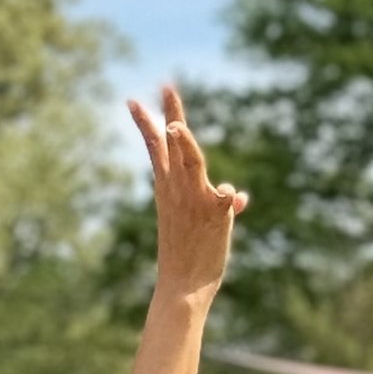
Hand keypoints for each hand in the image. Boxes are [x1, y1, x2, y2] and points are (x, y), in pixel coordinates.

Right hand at [127, 84, 245, 302]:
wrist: (182, 286)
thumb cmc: (188, 255)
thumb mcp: (199, 221)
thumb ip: (218, 200)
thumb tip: (239, 195)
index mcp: (167, 188)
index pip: (156, 147)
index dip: (147, 123)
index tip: (133, 101)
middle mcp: (178, 189)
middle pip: (172, 143)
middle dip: (169, 114)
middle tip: (165, 87)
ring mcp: (195, 199)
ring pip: (191, 160)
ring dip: (184, 142)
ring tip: (177, 126)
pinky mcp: (215, 213)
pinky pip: (225, 196)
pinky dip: (231, 197)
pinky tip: (238, 200)